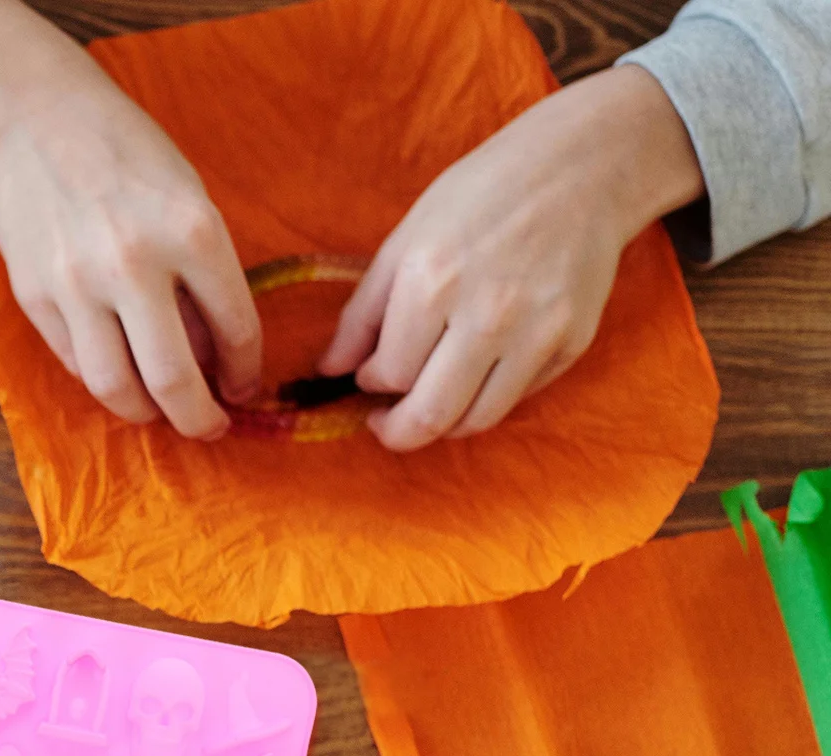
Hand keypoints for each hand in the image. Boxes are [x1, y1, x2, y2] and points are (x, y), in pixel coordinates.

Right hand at [0, 84, 260, 438]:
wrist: (36, 120)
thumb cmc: (126, 155)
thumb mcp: (188, 200)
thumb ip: (203, 277)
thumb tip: (215, 359)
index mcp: (190, 231)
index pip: (235, 330)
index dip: (246, 372)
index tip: (243, 388)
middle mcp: (133, 262)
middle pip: (173, 379)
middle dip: (199, 419)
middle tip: (209, 426)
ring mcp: (78, 284)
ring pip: (115, 387)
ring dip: (145, 413)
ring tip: (158, 409)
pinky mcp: (37, 297)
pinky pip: (77, 364)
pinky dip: (103, 378)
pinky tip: (119, 367)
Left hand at [319, 64, 703, 450]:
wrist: (584, 166)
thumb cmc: (483, 195)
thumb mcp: (407, 239)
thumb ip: (363, 312)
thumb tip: (330, 371)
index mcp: (434, 281)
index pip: (389, 374)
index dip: (370, 383)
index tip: (370, 375)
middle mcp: (486, 314)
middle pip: (429, 416)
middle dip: (396, 432)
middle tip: (385, 422)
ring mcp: (535, 332)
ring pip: (474, 421)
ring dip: (442, 425)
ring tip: (428, 402)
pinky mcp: (571, 342)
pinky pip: (516, 399)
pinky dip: (487, 399)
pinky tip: (475, 374)